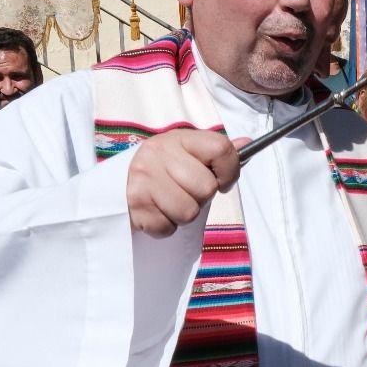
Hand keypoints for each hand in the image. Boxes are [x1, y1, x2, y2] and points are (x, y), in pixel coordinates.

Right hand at [125, 130, 240, 236]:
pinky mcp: (134, 204)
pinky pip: (167, 228)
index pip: (221, 149)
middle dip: (201, 198)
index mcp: (178, 138)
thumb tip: (248, 144)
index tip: (222, 181)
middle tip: (186, 192)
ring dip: (184, 215)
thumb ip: (218, 152)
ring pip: (188, 212)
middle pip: (206, 188)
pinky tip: (157, 211)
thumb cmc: (164, 169)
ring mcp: (143, 178)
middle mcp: (158, 154)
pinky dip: (166, 227)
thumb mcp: (189, 152)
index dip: (230, 171)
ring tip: (171, 202)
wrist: (118, 182)